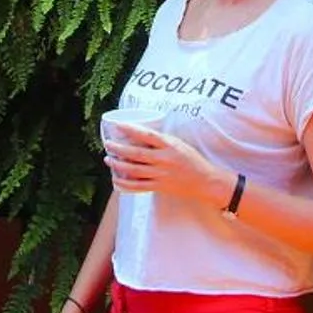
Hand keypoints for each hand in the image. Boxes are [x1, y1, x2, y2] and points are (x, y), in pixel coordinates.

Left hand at [104, 124, 222, 204]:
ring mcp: (161, 174)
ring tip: (108, 158)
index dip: (130, 130)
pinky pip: (138, 186)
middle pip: (135, 153)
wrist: (205, 181)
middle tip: (107, 144)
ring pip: (134, 169)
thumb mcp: (179, 144)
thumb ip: (162, 141)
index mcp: (169, 145)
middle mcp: (164, 159)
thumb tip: (141, 135)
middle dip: (118, 148)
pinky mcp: (159, 186)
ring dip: (118, 164)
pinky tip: (116, 179)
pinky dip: (124, 183)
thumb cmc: (192, 160)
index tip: (117, 126)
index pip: (146, 135)